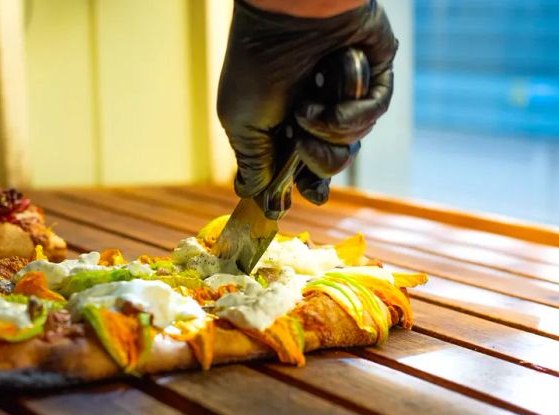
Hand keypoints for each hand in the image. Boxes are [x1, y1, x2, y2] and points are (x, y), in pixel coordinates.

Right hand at [217, 0, 396, 206]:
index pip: (301, 172)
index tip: (297, 199)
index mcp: (284, 128)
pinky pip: (371, 115)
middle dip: (315, 164)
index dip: (303, 189)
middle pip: (328, 168)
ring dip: (327, 132)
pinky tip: (330, 93)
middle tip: (299, 142)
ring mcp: (344, 100)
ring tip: (307, 106)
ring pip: (350, 146)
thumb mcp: (240, 124)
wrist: (286, 18)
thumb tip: (256, 198)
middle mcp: (316, 117)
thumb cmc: (257, 68)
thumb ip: (253, 165)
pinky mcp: (371, 81)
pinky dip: (350, 112)